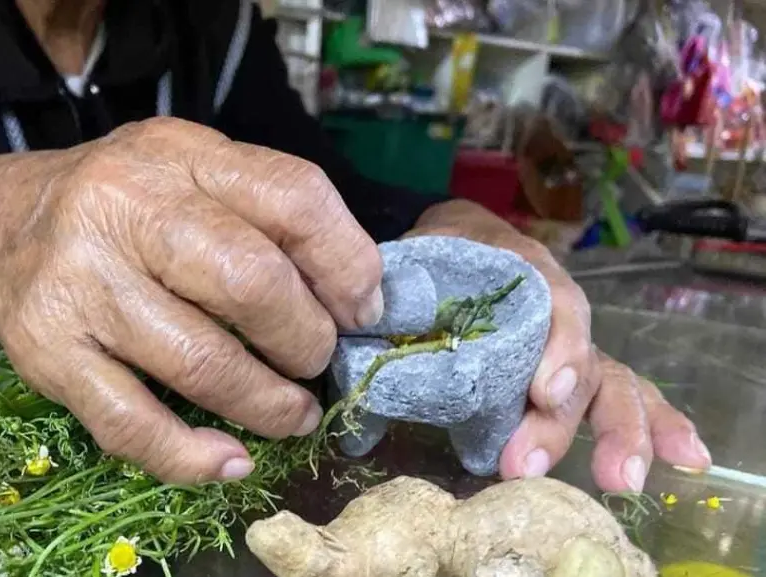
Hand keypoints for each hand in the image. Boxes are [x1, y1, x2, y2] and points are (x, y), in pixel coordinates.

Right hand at [0, 118, 385, 484]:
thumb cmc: (116, 203)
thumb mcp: (189, 172)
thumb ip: (265, 211)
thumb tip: (358, 297)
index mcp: (179, 155)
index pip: (292, 197)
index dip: (347, 263)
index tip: (362, 310)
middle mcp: (123, 208)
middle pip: (250, 282)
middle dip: (306, 340)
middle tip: (316, 361)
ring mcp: (80, 284)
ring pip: (200, 363)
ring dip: (268, 404)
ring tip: (292, 414)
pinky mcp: (47, 353)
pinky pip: (132, 423)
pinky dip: (192, 456)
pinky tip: (229, 460)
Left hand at [408, 200, 711, 491]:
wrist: (448, 242)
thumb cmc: (435, 250)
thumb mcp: (419, 247)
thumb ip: (402, 282)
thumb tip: (365, 324)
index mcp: (522, 272)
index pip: (553, 303)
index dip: (556, 346)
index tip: (543, 392)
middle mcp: (557, 310)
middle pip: (579, 362)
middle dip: (563, 419)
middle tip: (527, 465)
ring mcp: (568, 346)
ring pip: (607, 384)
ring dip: (617, 434)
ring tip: (618, 479)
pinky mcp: (565, 377)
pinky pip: (617, 396)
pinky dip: (649, 426)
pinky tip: (681, 456)